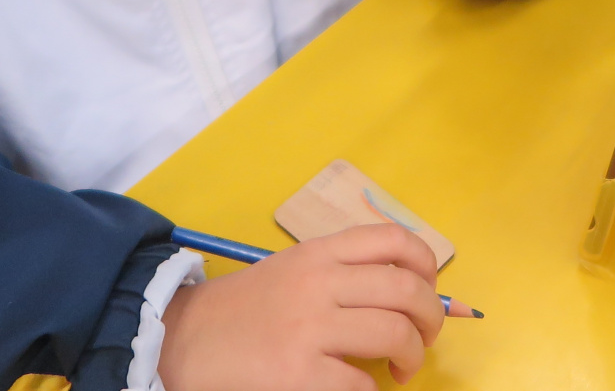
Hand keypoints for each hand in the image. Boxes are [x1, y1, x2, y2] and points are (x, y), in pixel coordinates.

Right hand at [158, 225, 444, 390]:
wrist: (182, 342)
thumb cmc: (246, 310)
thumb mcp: (293, 271)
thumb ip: (342, 274)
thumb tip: (409, 295)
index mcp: (319, 252)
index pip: (395, 240)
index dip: (428, 266)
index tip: (428, 292)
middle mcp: (319, 282)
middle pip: (407, 289)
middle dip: (431, 319)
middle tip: (423, 340)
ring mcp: (309, 327)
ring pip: (395, 333)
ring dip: (412, 356)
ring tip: (400, 370)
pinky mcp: (298, 372)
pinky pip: (362, 383)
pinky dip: (373, 390)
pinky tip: (360, 388)